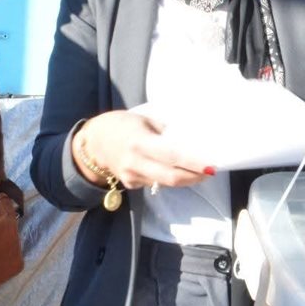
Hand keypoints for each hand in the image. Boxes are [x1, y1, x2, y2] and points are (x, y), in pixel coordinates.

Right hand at [73, 110, 213, 190]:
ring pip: (165, 182)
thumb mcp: (143, 120)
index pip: (172, 156)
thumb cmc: (121, 124)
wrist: (93, 143)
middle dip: (194, 177)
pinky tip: (171, 169)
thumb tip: (188, 140)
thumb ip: (164, 132)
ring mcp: (132, 177)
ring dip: (183, 178)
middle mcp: (136, 163)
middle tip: (209, 172)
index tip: (211, 166)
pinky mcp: (131, 185)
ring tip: (196, 170)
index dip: (193, 163)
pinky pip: (155, 182)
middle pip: (172, 178)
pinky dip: (166, 177)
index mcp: (140, 142)